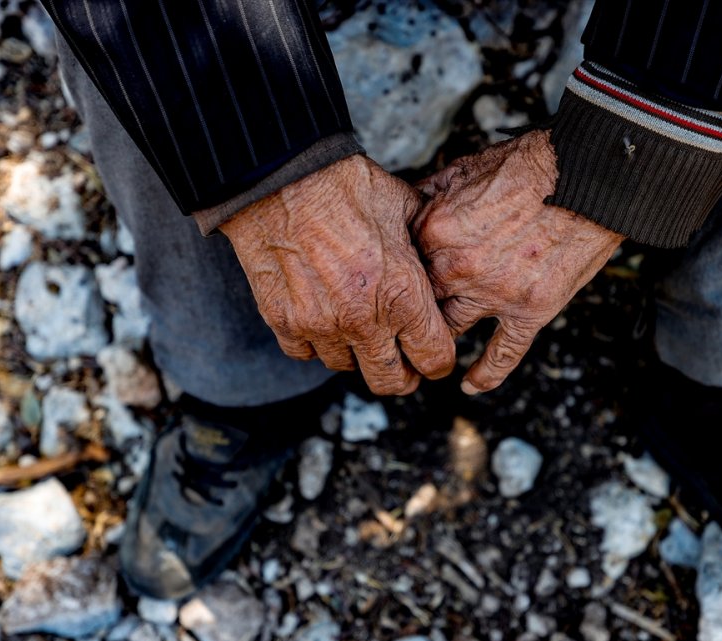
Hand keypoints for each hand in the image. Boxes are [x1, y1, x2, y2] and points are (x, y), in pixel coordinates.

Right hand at [221, 155, 454, 395]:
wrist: (282, 176)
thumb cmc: (348, 186)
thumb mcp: (407, 210)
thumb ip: (425, 249)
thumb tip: (439, 261)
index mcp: (403, 296)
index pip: (434, 360)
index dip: (439, 360)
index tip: (434, 352)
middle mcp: (363, 320)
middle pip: (392, 382)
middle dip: (403, 374)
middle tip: (402, 359)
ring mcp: (320, 325)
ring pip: (347, 368)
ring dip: (357, 353)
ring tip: (360, 328)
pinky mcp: (284, 321)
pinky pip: (306, 354)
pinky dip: (317, 342)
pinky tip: (324, 319)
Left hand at [414, 130, 623, 394]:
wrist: (587, 175)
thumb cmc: (531, 164)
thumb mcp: (467, 167)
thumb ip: (432, 191)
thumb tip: (409, 203)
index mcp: (436, 230)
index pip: (403, 262)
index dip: (402, 268)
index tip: (403, 274)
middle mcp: (457, 267)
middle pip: (421, 299)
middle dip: (414, 305)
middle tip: (409, 312)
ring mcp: (493, 293)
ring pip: (451, 327)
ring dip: (442, 335)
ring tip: (431, 347)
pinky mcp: (529, 311)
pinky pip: (501, 354)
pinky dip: (485, 374)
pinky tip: (470, 384)